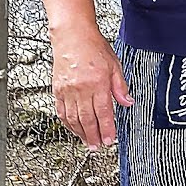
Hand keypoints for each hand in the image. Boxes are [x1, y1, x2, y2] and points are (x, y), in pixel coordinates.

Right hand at [50, 28, 133, 149]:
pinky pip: (61, 111)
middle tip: (99, 147)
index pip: (104, 112)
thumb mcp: (115, 65)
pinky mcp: (57, 90)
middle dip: (94, 136)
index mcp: (98, 83)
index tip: (111, 140)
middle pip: (87, 119)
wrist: (72, 37)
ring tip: (88, 143)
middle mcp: (81, 89)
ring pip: (73, 118)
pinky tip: (74, 129)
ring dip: (81, 133)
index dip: (107, 129)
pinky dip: (68, 123)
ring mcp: (67, 91)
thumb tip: (128, 102)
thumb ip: (120, 86)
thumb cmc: (94, 48)